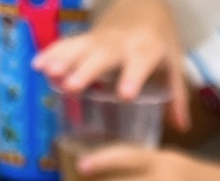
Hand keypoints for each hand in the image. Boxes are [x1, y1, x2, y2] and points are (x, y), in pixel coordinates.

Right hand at [32, 0, 188, 129]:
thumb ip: (176, 97)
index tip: (125, 95)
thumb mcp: (174, 63)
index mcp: (147, 49)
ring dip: (63, 60)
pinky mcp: (87, 37)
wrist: (145, 1)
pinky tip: (37, 65)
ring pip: (81, 48)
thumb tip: (182, 128)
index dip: (132, 77)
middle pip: (103, 57)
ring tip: (48, 75)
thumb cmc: (160, 39)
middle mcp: (122, 43)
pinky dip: (52, 53)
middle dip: (87, 70)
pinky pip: (68, 44)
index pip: (140, 63)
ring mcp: (101, 39)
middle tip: (72, 86)